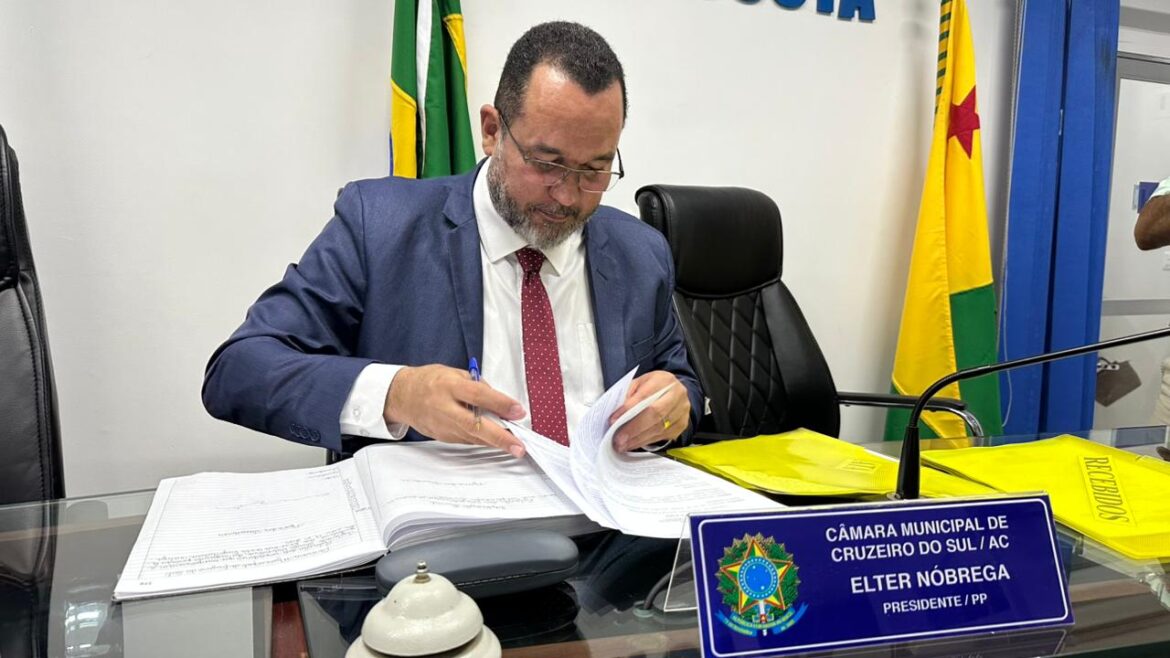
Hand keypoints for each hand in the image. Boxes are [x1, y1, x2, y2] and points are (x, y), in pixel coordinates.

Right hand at [384, 364, 527, 456]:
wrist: (402, 396)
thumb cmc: (430, 381)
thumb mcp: (455, 374)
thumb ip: (478, 386)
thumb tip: (500, 402)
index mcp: (449, 386)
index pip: (478, 395)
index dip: (500, 404)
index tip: (518, 411)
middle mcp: (444, 408)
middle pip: (475, 425)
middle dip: (499, 437)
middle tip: (518, 446)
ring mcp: (442, 426)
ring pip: (473, 437)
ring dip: (495, 442)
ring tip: (514, 445)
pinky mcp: (442, 437)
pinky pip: (467, 440)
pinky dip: (482, 440)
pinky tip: (495, 440)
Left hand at [608, 371, 689, 451]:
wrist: (674, 390)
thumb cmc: (653, 386)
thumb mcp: (640, 383)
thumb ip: (629, 395)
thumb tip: (616, 414)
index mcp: (663, 380)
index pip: (644, 395)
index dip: (628, 409)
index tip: (613, 420)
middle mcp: (676, 394)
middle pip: (654, 414)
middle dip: (634, 428)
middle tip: (618, 438)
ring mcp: (681, 411)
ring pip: (659, 428)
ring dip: (638, 438)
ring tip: (623, 444)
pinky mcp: (682, 424)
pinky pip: (662, 436)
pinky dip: (646, 441)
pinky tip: (634, 444)